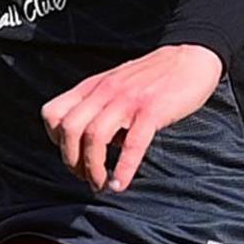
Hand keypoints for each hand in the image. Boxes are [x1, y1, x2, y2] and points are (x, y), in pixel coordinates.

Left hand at [40, 43, 223, 195]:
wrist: (192, 59)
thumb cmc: (153, 78)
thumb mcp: (115, 85)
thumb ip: (98, 107)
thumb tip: (88, 144)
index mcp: (93, 87)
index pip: (52, 113)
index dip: (54, 139)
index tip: (70, 154)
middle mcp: (105, 92)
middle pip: (69, 129)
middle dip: (71, 160)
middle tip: (83, 176)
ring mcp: (128, 100)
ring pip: (94, 137)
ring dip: (93, 168)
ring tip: (100, 184)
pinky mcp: (152, 110)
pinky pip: (132, 144)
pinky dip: (123, 169)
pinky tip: (120, 184)